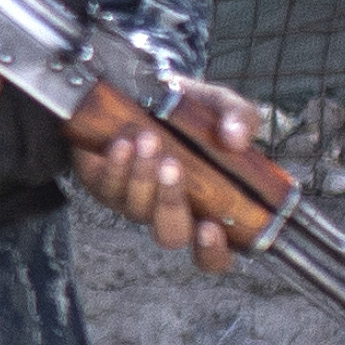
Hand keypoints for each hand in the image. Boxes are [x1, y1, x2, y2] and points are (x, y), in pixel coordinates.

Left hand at [76, 78, 258, 271]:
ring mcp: (133, 202)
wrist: (140, 87)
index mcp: (205, 207)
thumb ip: (241, 118)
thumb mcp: (222, 106)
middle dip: (171, 202)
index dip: (212, 253)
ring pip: (137, 209)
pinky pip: (108, 188)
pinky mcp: (103, 186)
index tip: (212, 227)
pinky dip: (116, 166)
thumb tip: (236, 138)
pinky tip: (124, 142)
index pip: (213, 256)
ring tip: (150, 139)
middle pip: (170, 235)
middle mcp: (168, 212)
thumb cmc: (188, 110)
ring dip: (143, 176)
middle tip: (173, 166)